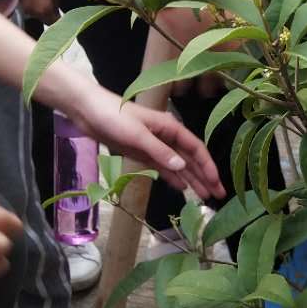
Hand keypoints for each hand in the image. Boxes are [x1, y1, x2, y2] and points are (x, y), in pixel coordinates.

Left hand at [60, 82, 224, 199]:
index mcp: (170, 127)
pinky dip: (173, 178)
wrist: (88, 111)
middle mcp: (166, 137)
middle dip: (205, 176)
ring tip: (205, 197)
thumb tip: (183, 168)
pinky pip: (163, 168)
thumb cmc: (114, 116)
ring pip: (178, 166)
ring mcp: (155, 146)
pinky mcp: (142, 153)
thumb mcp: (137, 135)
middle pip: (190, 159)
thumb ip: (160, 152)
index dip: (208, 166)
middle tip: (219, 195)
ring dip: (192, 180)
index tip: (216, 183)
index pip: (195, 149)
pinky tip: (183, 189)